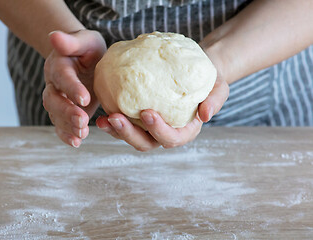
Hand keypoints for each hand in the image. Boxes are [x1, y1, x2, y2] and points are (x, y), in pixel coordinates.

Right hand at [42, 30, 106, 147]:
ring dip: (68, 127)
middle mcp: (54, 85)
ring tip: (81, 135)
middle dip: (67, 112)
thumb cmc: (88, 49)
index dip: (72, 88)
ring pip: (56, 116)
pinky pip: (61, 125)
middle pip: (54, 101)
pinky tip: (76, 142)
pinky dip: (66, 135)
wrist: (84, 60)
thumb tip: (54, 36)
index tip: (84, 99)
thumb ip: (71, 41)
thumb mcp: (85, 40)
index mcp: (59, 66)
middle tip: (82, 121)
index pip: (63, 78)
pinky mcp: (65, 112)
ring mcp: (59, 100)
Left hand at [95, 75, 228, 151]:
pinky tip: (102, 111)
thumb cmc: (208, 80)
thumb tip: (206, 115)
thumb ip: (215, 100)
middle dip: (129, 134)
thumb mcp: (219, 87)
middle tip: (115, 118)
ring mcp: (149, 127)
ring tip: (103, 119)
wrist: (192, 71)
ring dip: (116, 131)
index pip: (172, 138)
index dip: (159, 131)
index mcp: (184, 131)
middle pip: (146, 143)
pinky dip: (112, 120)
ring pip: (130, 136)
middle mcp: (164, 133)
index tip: (147, 113)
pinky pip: (123, 123)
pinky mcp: (137, 117)